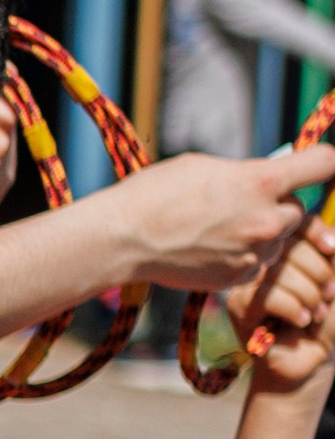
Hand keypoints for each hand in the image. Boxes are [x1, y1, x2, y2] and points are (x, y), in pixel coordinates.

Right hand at [120, 145, 334, 291]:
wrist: (123, 240)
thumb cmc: (156, 193)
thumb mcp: (207, 166)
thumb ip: (248, 173)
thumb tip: (270, 178)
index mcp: (261, 181)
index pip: (323, 164)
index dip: (325, 161)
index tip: (321, 164)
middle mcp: (266, 220)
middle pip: (298, 210)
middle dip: (279, 206)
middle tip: (246, 203)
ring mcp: (253, 253)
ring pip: (277, 240)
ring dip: (260, 234)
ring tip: (219, 228)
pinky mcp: (238, 278)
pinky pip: (256, 264)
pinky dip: (242, 255)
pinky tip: (210, 247)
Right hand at [231, 206, 334, 389]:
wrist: (308, 363)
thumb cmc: (325, 323)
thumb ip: (334, 258)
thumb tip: (333, 235)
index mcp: (289, 250)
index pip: (298, 222)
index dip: (317, 232)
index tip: (333, 250)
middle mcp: (265, 262)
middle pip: (291, 245)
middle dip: (319, 272)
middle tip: (327, 295)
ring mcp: (249, 283)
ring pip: (280, 271)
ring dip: (308, 294)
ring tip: (315, 314)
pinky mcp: (239, 307)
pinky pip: (268, 295)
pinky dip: (293, 308)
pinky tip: (301, 321)